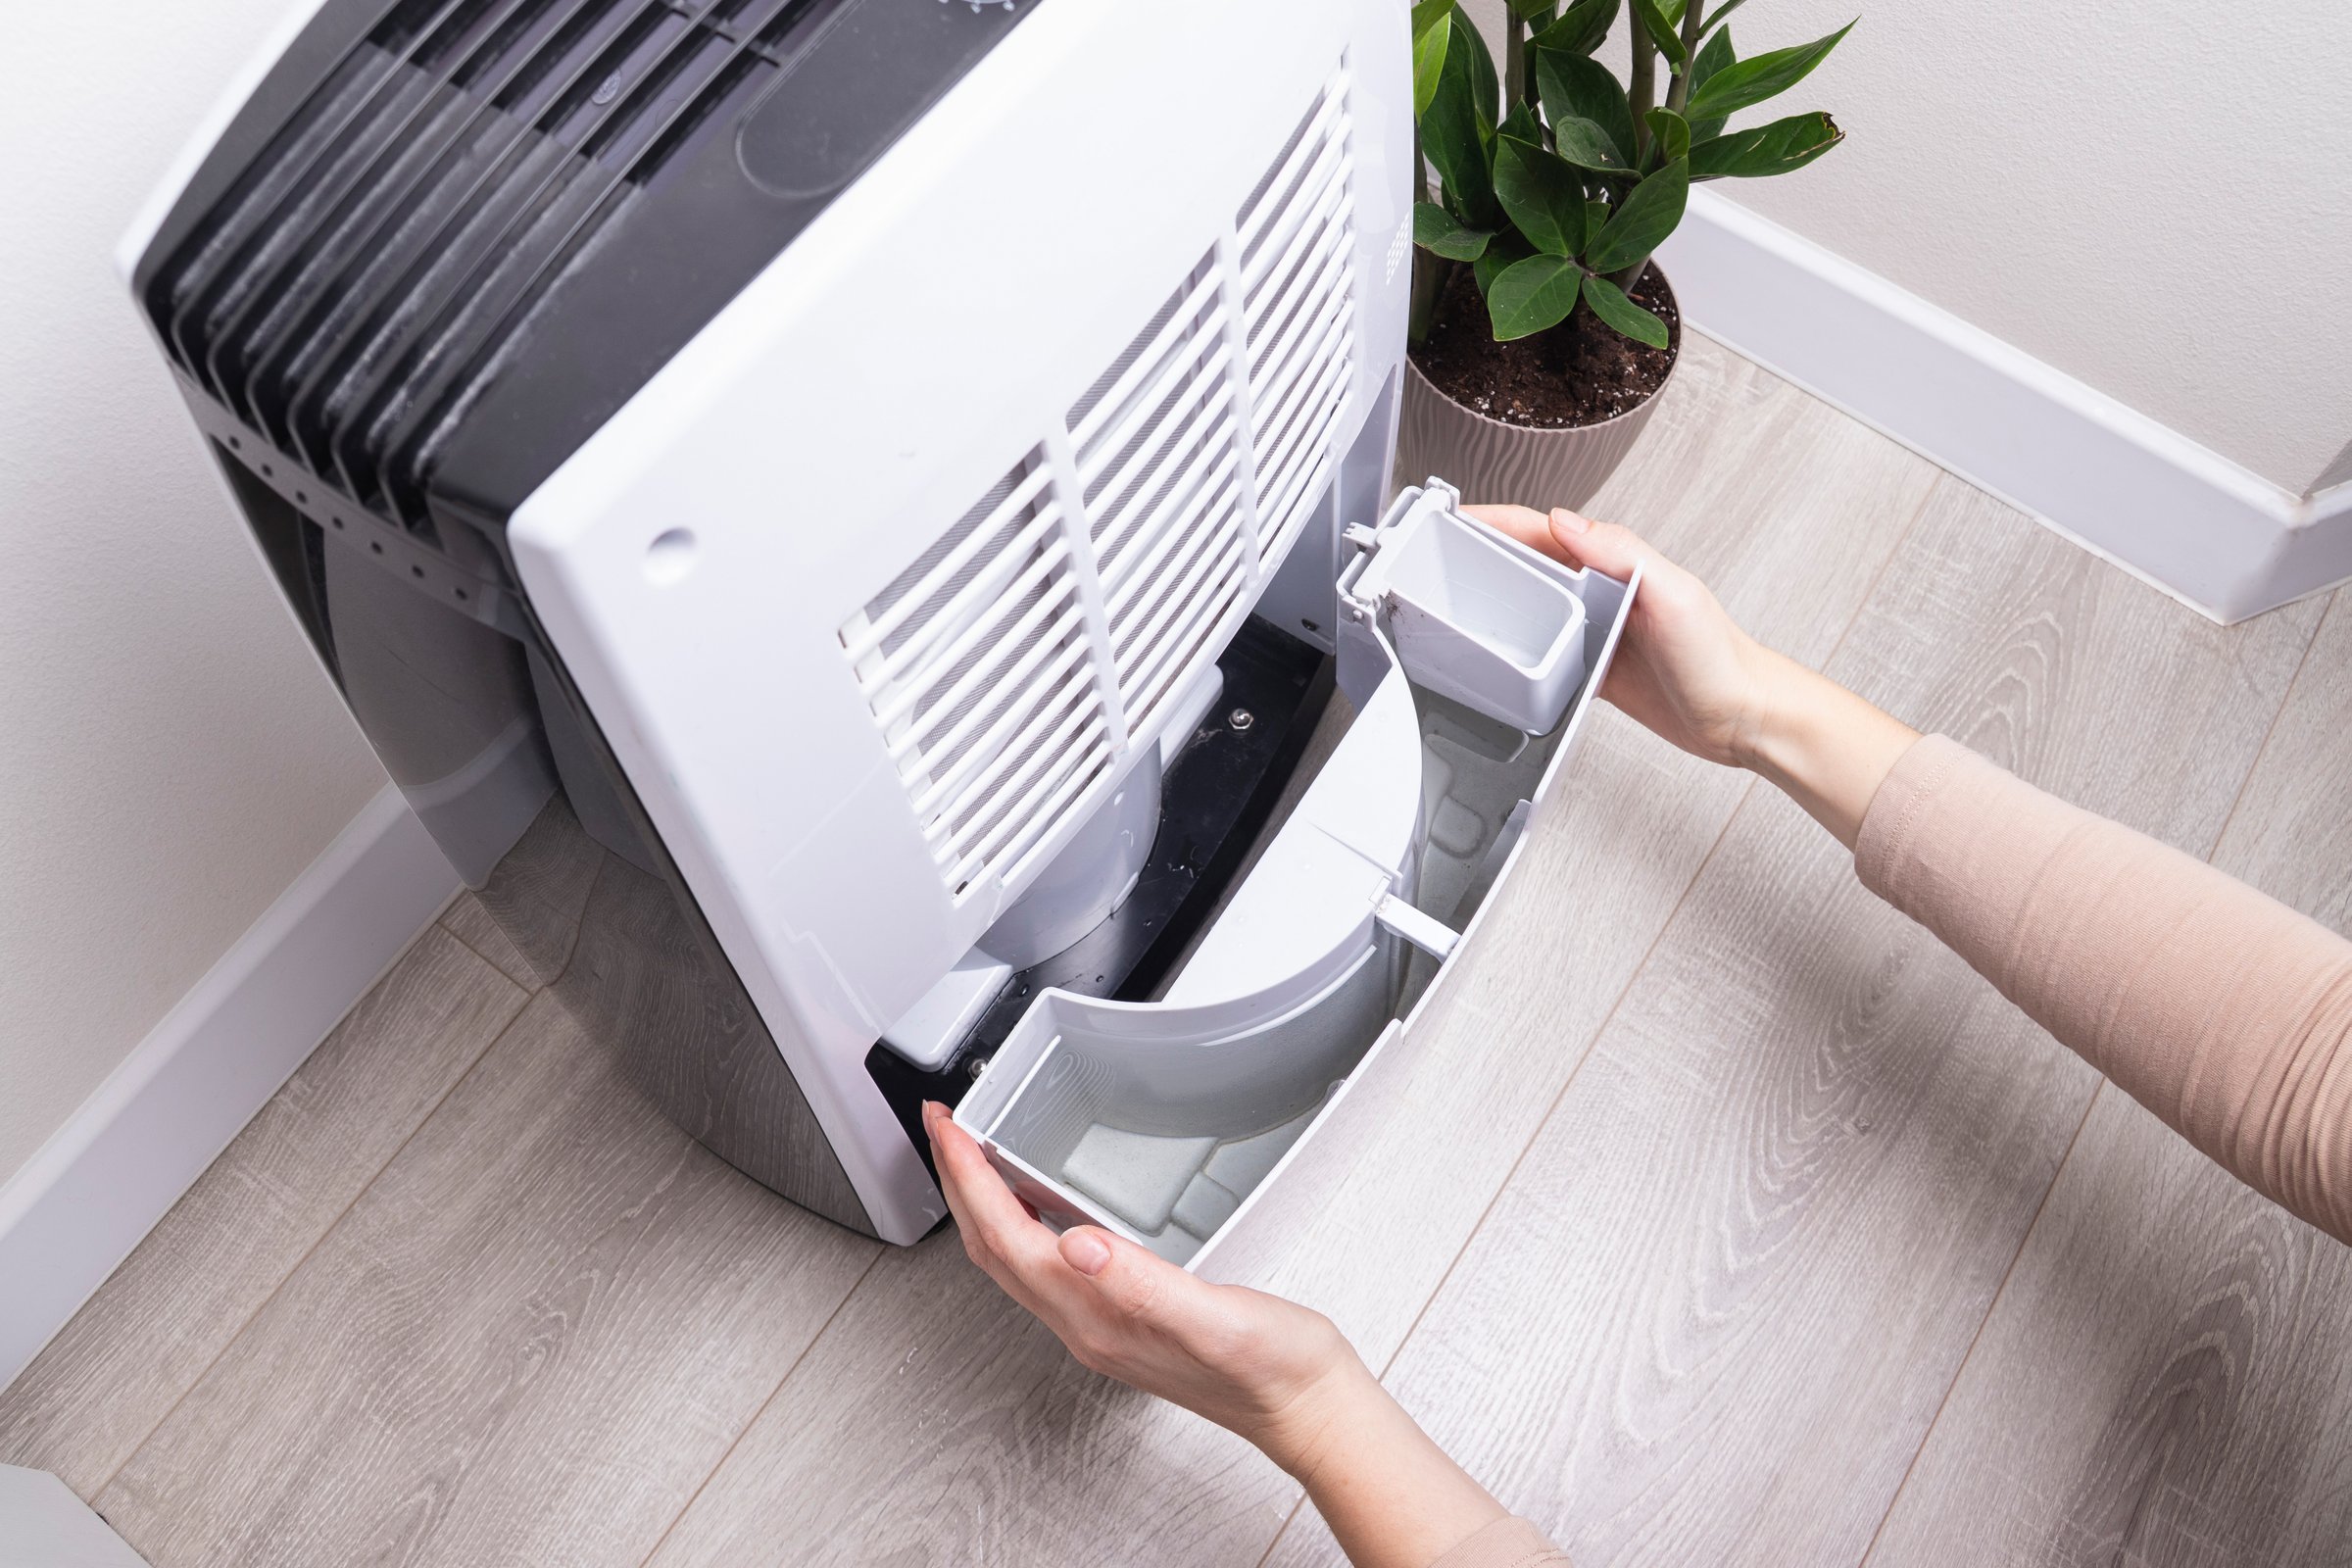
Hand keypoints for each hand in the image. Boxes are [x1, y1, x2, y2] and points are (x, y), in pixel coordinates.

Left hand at [926, 1103, 1510, 1565]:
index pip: (1008, 1237)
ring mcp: (1101, 1327)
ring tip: (976, 1156)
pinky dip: (1026, 1225)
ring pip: (1015, 1260)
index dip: (969, 1177)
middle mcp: (1087, 1324)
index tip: (948, 1126)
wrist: (1306, 1409)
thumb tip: (1077, 1242)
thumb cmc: (1272, 1368)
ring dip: (985, 1204)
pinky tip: (1045, 1207)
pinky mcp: (1123, 1322)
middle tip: (944, 1128)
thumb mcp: (1214, 1315)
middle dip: (960, 1184)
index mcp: (1097, 1315)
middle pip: (994, 1248)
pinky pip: (1048, 1269)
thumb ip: (1142, 1281)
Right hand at [1463, 504, 1772, 768]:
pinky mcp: (1594, 669)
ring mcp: (1594, 632)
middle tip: (1433, 557)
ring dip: (1491, 601)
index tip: (1455, 517)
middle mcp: (1601, 593)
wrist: (1741, 719)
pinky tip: (1496, 659)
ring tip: (1448, 601)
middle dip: (1479, 555)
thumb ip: (1622, 554)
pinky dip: (1516, 651)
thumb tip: (1567, 521)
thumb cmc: (1721, 659)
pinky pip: (1543, 653)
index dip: (1495, 521)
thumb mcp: (1673, 595)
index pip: (1542, 530)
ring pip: (1528, 608)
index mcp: (1615, 565)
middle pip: (1525, 565)